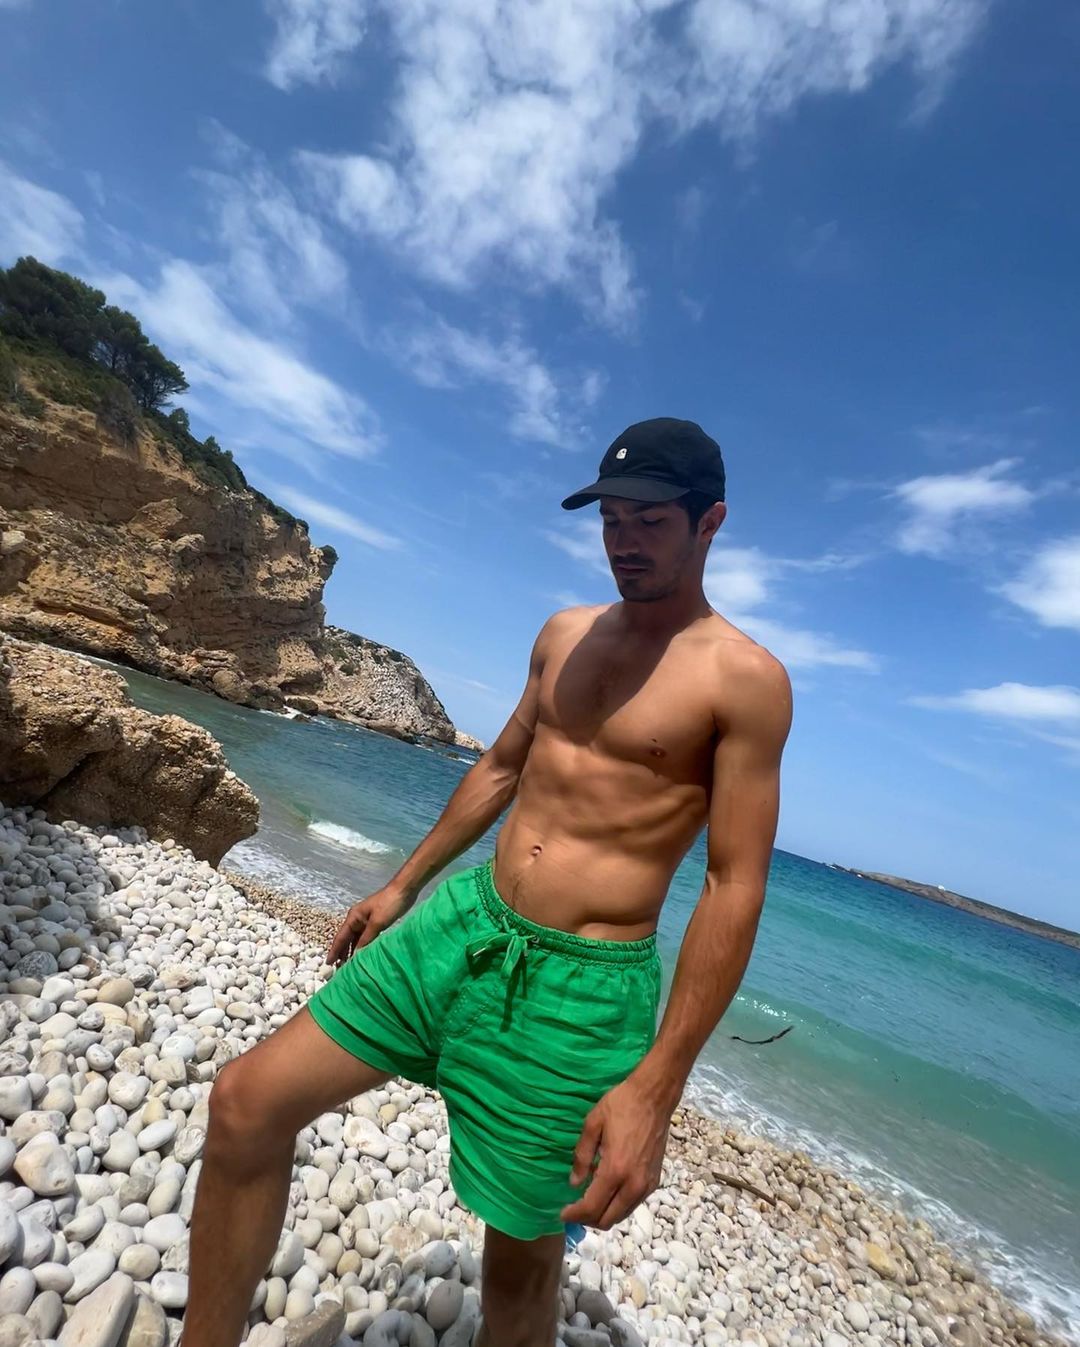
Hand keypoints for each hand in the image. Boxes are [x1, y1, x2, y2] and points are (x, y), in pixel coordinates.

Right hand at [326, 887, 411, 964]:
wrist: (404, 890)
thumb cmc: (389, 905)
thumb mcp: (376, 923)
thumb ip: (365, 940)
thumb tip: (355, 956)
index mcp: (353, 917)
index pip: (340, 937)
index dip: (334, 951)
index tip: (328, 964)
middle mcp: (357, 919)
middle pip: (346, 939)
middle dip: (342, 953)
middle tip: (339, 970)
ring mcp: (366, 921)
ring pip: (356, 939)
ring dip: (352, 951)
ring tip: (349, 966)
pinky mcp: (376, 923)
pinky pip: (365, 938)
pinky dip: (363, 947)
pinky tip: (363, 956)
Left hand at [560, 1074, 672, 1229]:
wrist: (654, 1096)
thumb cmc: (621, 1105)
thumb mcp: (593, 1124)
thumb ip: (582, 1156)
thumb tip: (575, 1182)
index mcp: (615, 1170)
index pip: (592, 1207)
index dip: (574, 1215)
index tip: (562, 1213)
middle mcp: (633, 1184)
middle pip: (607, 1220)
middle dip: (587, 1220)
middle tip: (574, 1209)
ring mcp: (646, 1184)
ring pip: (621, 1216)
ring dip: (603, 1215)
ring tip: (588, 1199)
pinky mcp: (654, 1180)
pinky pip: (632, 1204)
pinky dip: (617, 1205)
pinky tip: (607, 1189)